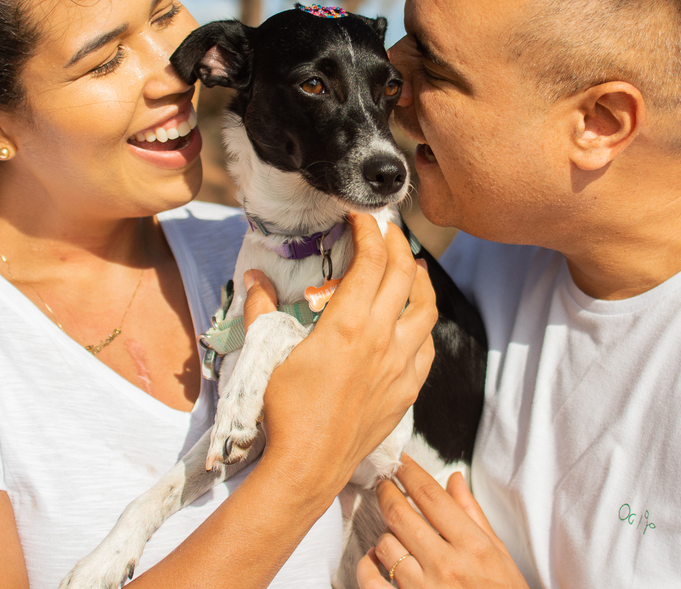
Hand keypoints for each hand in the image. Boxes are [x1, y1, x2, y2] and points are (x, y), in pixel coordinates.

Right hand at [242, 213, 436, 504]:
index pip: (371, 260)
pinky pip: (426, 346)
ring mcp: (400, 365)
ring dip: (420, 279)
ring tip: (411, 265)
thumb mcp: (267, 353)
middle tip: (386, 230)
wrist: (309, 464)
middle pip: (403, 274)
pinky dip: (423, 323)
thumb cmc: (285, 411)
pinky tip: (412, 319)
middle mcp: (382, 338)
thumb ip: (262, 309)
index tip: (361, 217)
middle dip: (397, 243)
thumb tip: (254, 278)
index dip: (369, 230)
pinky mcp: (407, 389)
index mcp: (348, 324)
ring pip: (426, 308)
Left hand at [356, 454, 527, 588]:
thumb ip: (472, 514)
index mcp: (473, 546)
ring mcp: (424, 588)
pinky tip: (374, 559)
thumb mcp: (498, 553)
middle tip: (384, 483)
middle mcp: (446, 565)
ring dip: (384, 533)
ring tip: (392, 532)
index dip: (410, 473)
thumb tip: (454, 479)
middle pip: (400, 514)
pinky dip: (367, 566)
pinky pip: (372, 580)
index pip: (431, 496)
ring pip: (385, 544)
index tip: (400, 462)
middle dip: (387, 492)